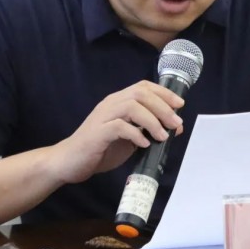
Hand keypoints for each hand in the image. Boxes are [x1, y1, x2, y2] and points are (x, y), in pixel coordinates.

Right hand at [52, 80, 184, 183]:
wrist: (69, 161)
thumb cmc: (101, 148)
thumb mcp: (130, 138)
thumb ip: (148, 130)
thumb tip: (174, 128)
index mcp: (118, 102)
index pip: (143, 87)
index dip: (163, 93)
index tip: (180, 104)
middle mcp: (110, 104)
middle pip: (140, 94)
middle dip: (162, 106)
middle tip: (176, 123)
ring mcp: (102, 117)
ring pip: (131, 106)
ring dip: (152, 120)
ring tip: (163, 136)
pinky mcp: (97, 133)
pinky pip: (119, 126)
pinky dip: (135, 134)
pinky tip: (144, 144)